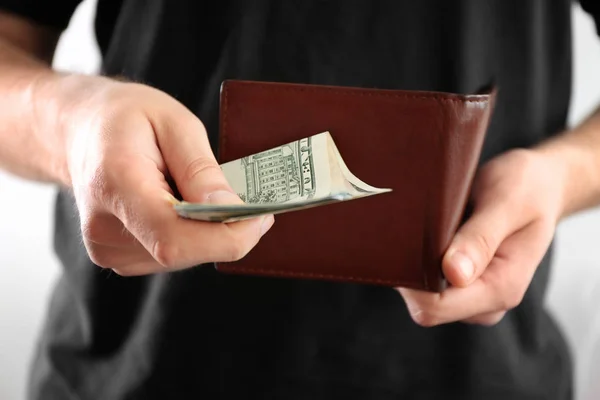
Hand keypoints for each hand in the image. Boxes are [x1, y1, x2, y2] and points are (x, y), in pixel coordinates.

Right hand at [62, 77, 273, 274]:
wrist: (79, 130)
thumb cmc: (123, 117)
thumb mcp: (173, 122)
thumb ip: (201, 170)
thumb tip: (231, 210)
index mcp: (113, 185)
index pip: (173, 237)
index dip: (226, 237)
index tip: (260, 218)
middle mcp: (103, 228)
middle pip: (182, 252)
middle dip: (226, 232)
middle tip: (251, 205)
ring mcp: (107, 248)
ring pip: (181, 257)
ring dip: (208, 233)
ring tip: (202, 194)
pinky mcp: (117, 256)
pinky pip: (171, 255)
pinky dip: (191, 235)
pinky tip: (183, 206)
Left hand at [398, 148, 565, 325]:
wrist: (541, 185)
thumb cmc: (526, 188)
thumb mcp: (507, 203)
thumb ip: (480, 239)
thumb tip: (453, 273)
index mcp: (501, 288)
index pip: (436, 307)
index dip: (413, 283)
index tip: (404, 248)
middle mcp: (487, 301)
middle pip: (424, 305)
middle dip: (412, 273)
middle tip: (417, 231)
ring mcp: (473, 295)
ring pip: (423, 296)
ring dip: (416, 266)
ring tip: (430, 229)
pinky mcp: (462, 284)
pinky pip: (429, 284)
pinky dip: (422, 262)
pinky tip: (430, 236)